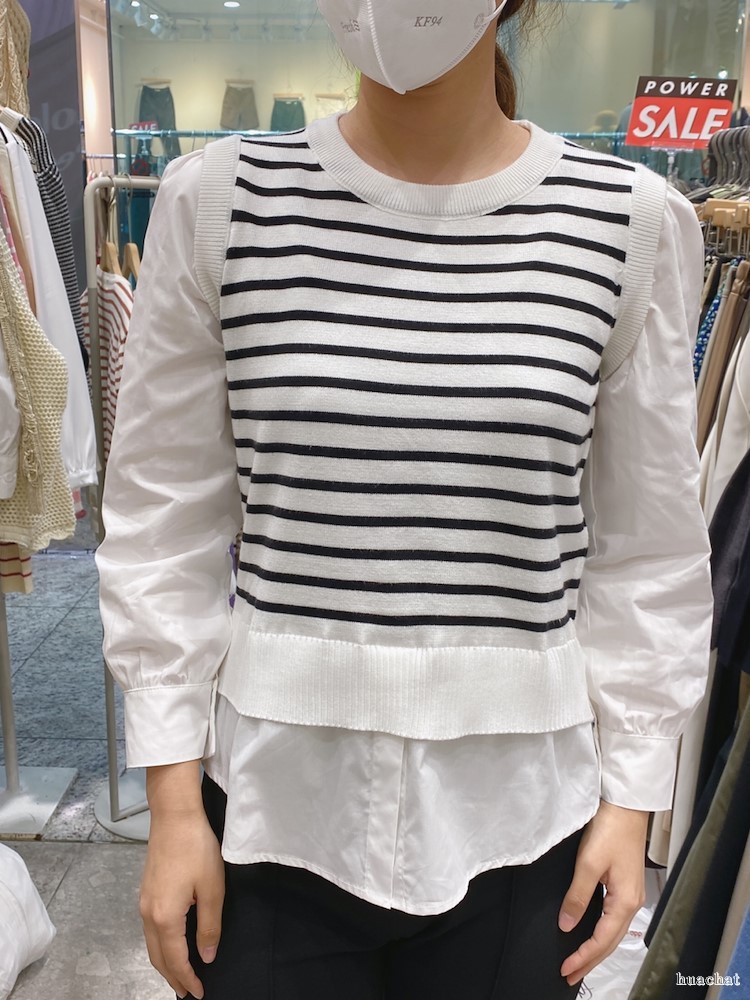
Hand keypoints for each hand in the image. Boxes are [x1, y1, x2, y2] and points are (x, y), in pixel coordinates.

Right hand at [140, 763, 224, 998]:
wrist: (174, 816)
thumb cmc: (196, 848)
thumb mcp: (212, 888)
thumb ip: (209, 925)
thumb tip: (206, 956)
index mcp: (165, 917)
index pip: (175, 959)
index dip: (188, 979)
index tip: (200, 994)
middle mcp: (148, 914)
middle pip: (158, 957)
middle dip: (173, 978)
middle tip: (189, 992)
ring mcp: (144, 902)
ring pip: (152, 944)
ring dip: (165, 963)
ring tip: (182, 974)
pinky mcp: (146, 891)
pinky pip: (150, 930)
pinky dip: (161, 946)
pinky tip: (173, 944)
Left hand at [559, 800, 647, 985]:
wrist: (625, 805)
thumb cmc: (610, 829)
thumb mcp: (588, 863)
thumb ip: (577, 896)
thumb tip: (567, 924)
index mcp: (625, 901)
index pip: (602, 940)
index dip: (583, 956)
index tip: (566, 968)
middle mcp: (632, 902)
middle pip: (610, 942)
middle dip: (590, 960)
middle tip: (570, 975)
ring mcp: (630, 894)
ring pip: (612, 932)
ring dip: (595, 949)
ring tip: (578, 962)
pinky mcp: (625, 885)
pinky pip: (613, 918)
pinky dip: (600, 932)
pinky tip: (591, 934)